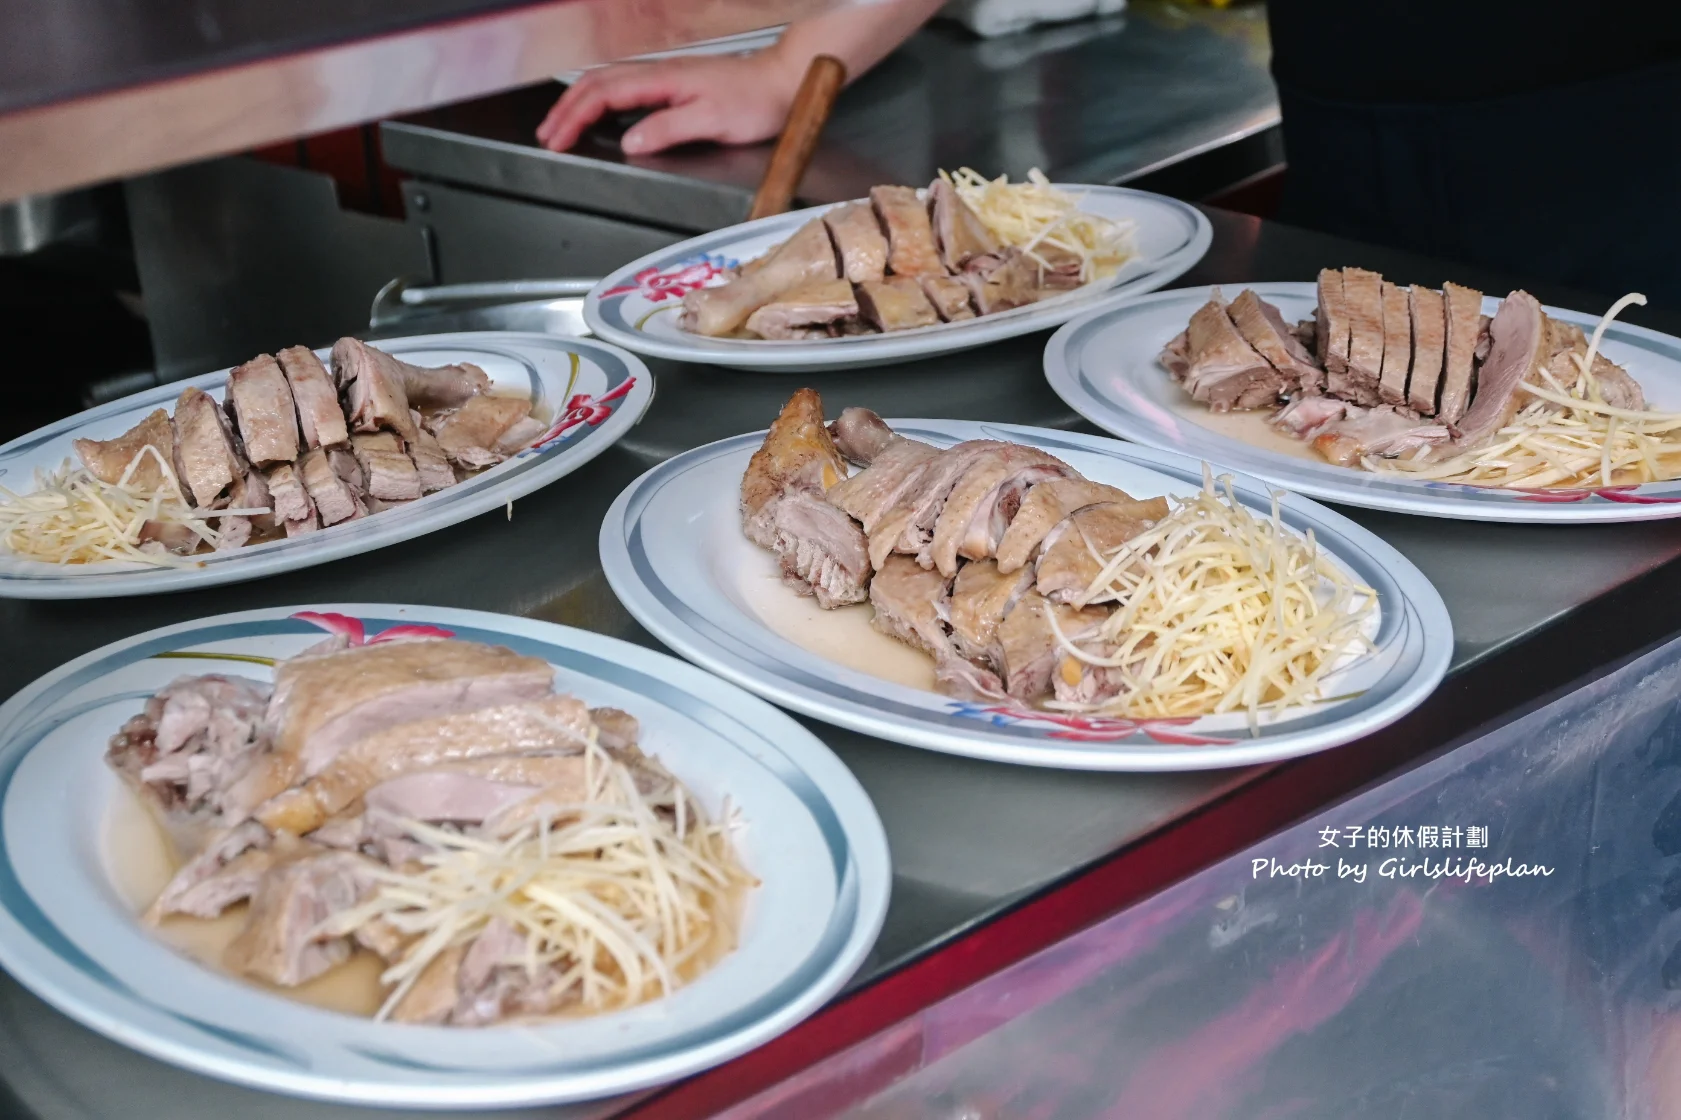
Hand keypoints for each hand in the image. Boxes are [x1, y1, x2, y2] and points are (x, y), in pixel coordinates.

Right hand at [536, 53, 797, 154]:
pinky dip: (601, 100)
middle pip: (596, 83)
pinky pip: (625, 87)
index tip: (557, 140)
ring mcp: (665, 76)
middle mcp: (659, 72)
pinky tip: (599, 114)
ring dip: (579, 103)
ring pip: (607, 82)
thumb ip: (668, 129)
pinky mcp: (674, 83)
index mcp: (662, 79)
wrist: (783, 80)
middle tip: (546, 135)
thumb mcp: (714, 120)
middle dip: (565, 109)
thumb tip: (632, 141)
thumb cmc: (756, 100)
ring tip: (561, 125)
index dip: (574, 118)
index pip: (603, 95)